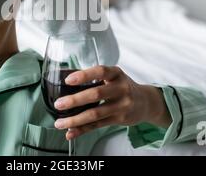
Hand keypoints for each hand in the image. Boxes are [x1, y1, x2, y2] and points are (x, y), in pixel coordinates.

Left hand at [53, 66, 172, 139]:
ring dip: (75, 120)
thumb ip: (94, 78)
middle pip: (96, 94)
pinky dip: (82, 129)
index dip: (84, 75)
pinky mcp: (119, 119)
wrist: (146, 102)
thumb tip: (66, 81)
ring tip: (60, 123)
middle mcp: (121, 88)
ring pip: (95, 114)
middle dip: (75, 100)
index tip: (68, 80)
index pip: (100, 72)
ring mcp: (122, 105)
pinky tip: (71, 132)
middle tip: (59, 104)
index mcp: (116, 74)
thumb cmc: (122, 86)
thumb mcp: (113, 76)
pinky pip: (98, 125)